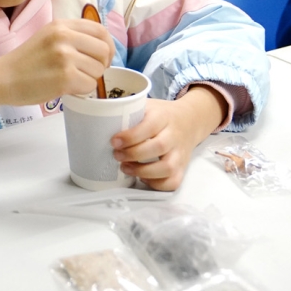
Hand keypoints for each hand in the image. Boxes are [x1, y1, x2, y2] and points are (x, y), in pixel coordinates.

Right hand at [0, 18, 114, 105]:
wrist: (2, 79)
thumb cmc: (25, 62)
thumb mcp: (47, 37)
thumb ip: (72, 37)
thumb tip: (102, 48)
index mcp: (61, 25)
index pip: (100, 30)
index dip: (107, 46)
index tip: (102, 58)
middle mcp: (64, 37)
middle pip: (104, 50)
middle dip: (101, 65)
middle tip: (88, 73)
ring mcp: (64, 57)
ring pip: (98, 70)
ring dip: (90, 79)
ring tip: (72, 80)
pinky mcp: (64, 77)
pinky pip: (90, 86)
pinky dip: (82, 91)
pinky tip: (67, 88)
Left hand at [110, 87, 226, 190]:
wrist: (190, 121)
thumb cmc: (161, 115)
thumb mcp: (148, 106)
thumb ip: (130, 111)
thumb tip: (100, 118)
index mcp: (163, 117)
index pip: (149, 126)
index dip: (130, 136)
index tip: (114, 141)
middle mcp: (174, 136)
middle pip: (158, 147)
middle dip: (133, 154)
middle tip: (116, 155)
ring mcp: (180, 154)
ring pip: (167, 168)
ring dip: (143, 172)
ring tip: (125, 168)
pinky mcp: (182, 168)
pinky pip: (172, 182)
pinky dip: (156, 184)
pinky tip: (142, 178)